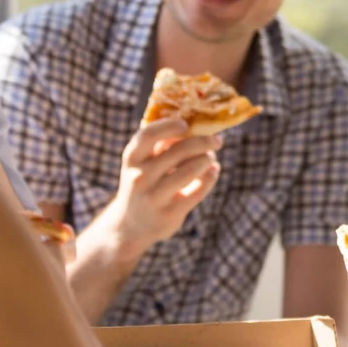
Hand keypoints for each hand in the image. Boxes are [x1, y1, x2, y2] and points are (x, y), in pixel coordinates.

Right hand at [93, 118, 222, 257]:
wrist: (131, 225)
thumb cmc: (143, 183)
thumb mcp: (141, 163)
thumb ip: (159, 145)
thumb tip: (193, 121)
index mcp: (132, 158)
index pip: (148, 135)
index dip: (169, 126)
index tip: (186, 124)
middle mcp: (140, 177)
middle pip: (177, 151)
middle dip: (202, 142)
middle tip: (216, 139)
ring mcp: (154, 197)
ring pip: (190, 170)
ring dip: (207, 159)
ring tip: (211, 156)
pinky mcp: (170, 213)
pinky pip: (198, 190)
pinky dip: (210, 177)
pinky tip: (213, 171)